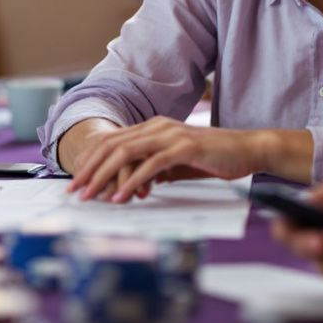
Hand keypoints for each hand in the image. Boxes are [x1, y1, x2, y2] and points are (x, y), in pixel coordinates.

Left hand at [66, 117, 269, 203]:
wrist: (248, 149)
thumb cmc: (215, 157)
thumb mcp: (178, 163)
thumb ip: (156, 169)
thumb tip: (136, 183)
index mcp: (153, 127)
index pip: (112, 141)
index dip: (90, 160)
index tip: (76, 180)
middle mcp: (157, 126)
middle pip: (112, 146)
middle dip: (88, 169)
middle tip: (73, 190)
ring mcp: (170, 135)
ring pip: (125, 153)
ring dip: (103, 176)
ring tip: (90, 195)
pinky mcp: (184, 147)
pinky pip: (151, 165)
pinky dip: (132, 181)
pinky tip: (121, 196)